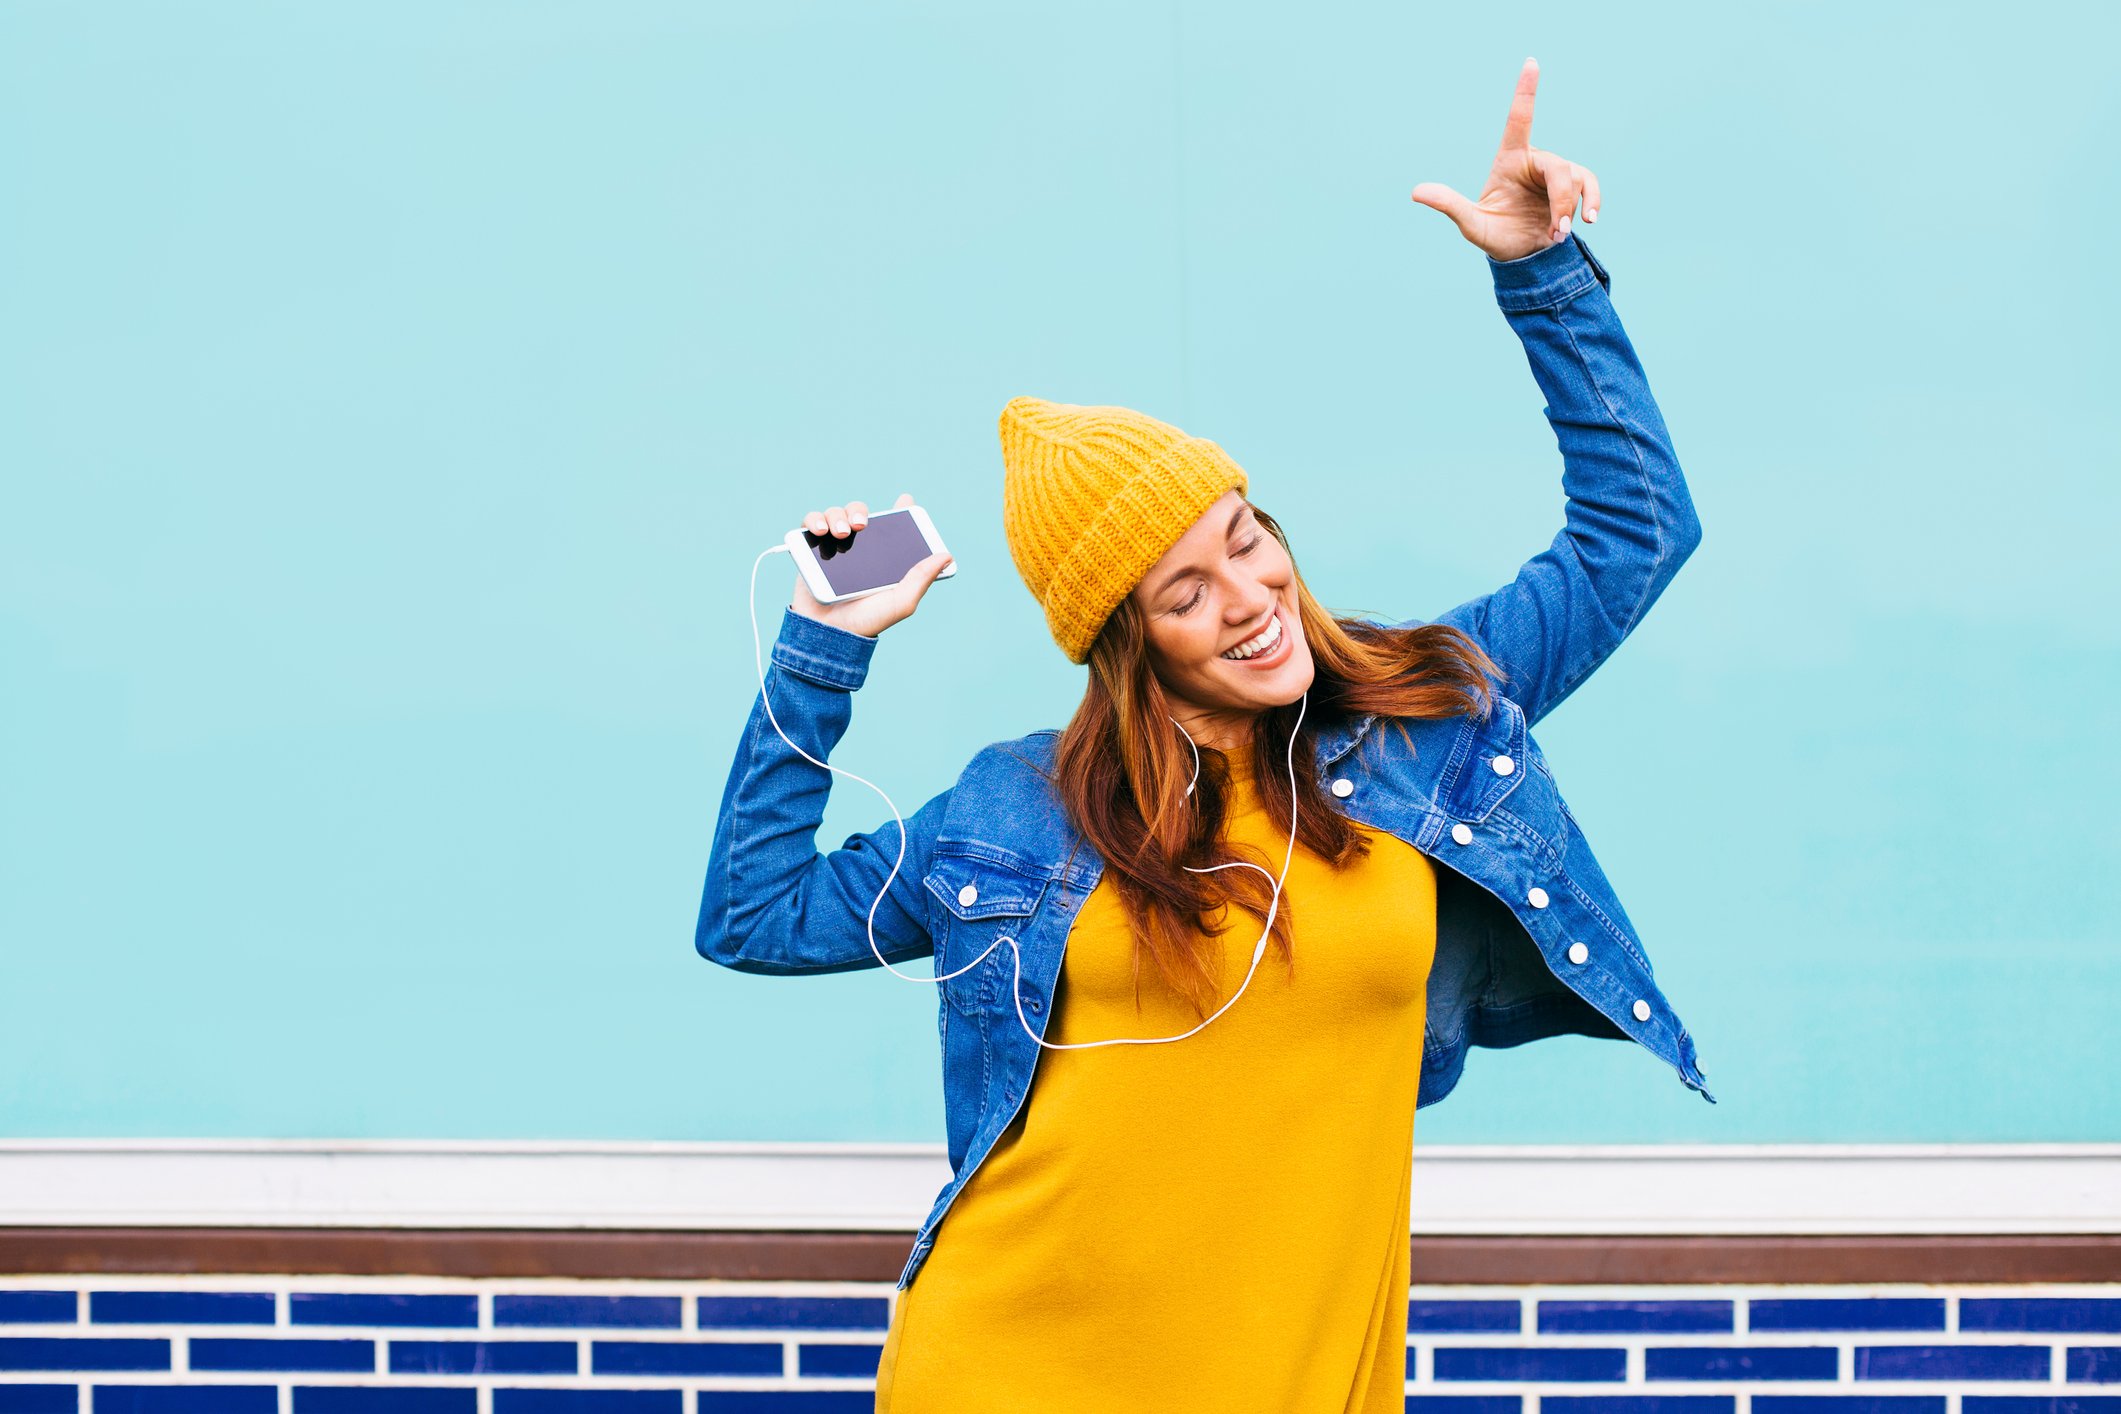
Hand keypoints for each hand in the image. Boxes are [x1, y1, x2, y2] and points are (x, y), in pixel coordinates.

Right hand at [789, 492, 954, 638]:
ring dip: (836, 516)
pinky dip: (814, 520)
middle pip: (859, 514)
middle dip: (859, 511)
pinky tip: (821, 531)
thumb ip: (921, 578)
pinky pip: (811, 523)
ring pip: (835, 515)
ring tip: (840, 533)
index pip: (892, 527)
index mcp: (881, 558)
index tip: (906, 501)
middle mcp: (858, 549)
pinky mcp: (810, 550)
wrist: (828, 634)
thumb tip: (946, 556)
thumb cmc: (867, 621)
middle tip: (862, 525)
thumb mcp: (901, 602)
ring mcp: (833, 547)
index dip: (901, 510)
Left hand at [1409, 57, 1603, 263]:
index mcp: (1509, 160)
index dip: (1526, 91)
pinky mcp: (1574, 187)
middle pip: (1558, 167)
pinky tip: (1590, 219)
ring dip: (1568, 210)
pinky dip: (1592, 201)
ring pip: (1574, 178)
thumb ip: (1450, 205)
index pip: (1519, 119)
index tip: (1531, 62)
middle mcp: (1534, 161)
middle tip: (1556, 230)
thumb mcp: (1472, 223)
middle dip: (1560, 200)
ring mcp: (1556, 173)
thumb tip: (1416, 192)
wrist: (1523, 257)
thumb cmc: (1495, 236)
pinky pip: (1589, 184)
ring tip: (1557, 234)